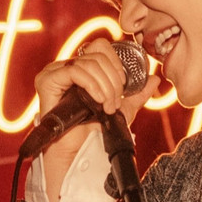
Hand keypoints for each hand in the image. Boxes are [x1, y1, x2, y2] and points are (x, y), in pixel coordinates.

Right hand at [32, 39, 156, 201]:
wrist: (80, 154)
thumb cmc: (95, 134)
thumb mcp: (122, 111)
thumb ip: (137, 95)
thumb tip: (154, 79)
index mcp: (83, 69)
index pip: (101, 47)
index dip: (116, 64)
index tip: (123, 87)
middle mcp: (68, 67)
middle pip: (97, 54)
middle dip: (113, 81)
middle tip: (114, 104)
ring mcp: (56, 72)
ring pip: (89, 63)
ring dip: (105, 87)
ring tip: (107, 108)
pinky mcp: (48, 80)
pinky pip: (75, 70)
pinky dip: (92, 85)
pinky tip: (98, 101)